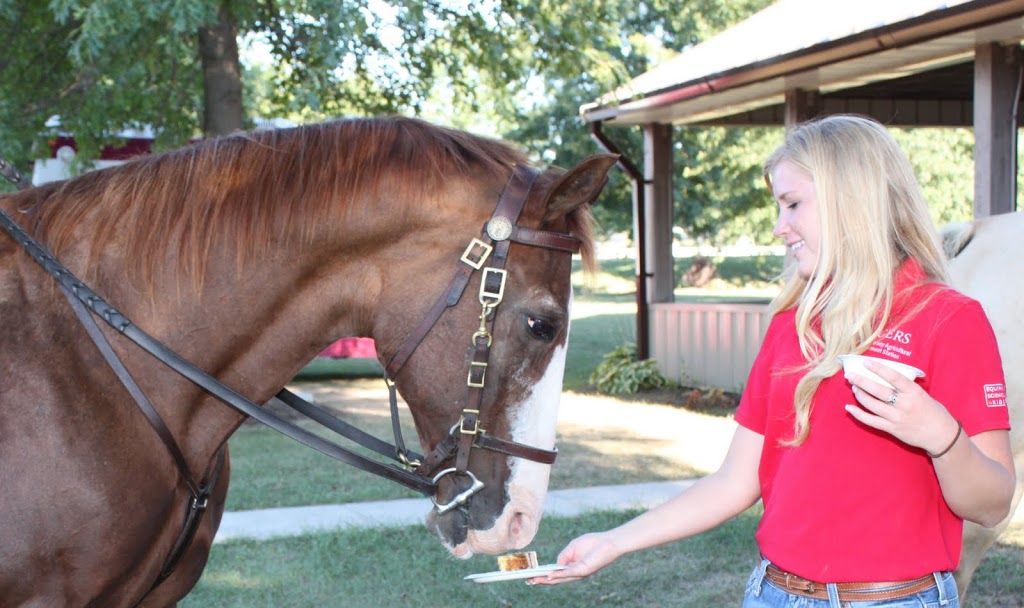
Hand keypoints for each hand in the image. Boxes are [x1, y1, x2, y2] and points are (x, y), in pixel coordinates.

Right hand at [527, 531, 620, 585]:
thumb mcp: (573, 547)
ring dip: (547, 580)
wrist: (608, 542)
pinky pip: (569, 573)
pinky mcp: (584, 570)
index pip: (556, 574)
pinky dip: (558, 575)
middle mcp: (575, 572)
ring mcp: (579, 573)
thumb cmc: (593, 542)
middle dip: (542, 580)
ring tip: (535, 580)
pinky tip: (549, 575)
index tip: (531, 576)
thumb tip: (554, 565)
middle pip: (556, 579)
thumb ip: (563, 556)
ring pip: (561, 579)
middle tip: (529, 581)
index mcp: (572, 567)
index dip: (544, 575)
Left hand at [843, 359, 959, 455]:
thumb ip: (906, 387)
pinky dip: (858, 414)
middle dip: (862, 382)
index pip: (894, 377)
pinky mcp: (892, 429)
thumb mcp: (923, 394)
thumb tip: (887, 377)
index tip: (866, 363)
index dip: (878, 369)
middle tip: (850, 376)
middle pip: (878, 391)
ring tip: (854, 388)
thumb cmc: (933, 412)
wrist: (941, 435)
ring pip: (872, 405)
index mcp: (914, 392)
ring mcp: (897, 417)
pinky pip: (871, 421)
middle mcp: (904, 404)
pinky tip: (849, 408)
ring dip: (860, 395)